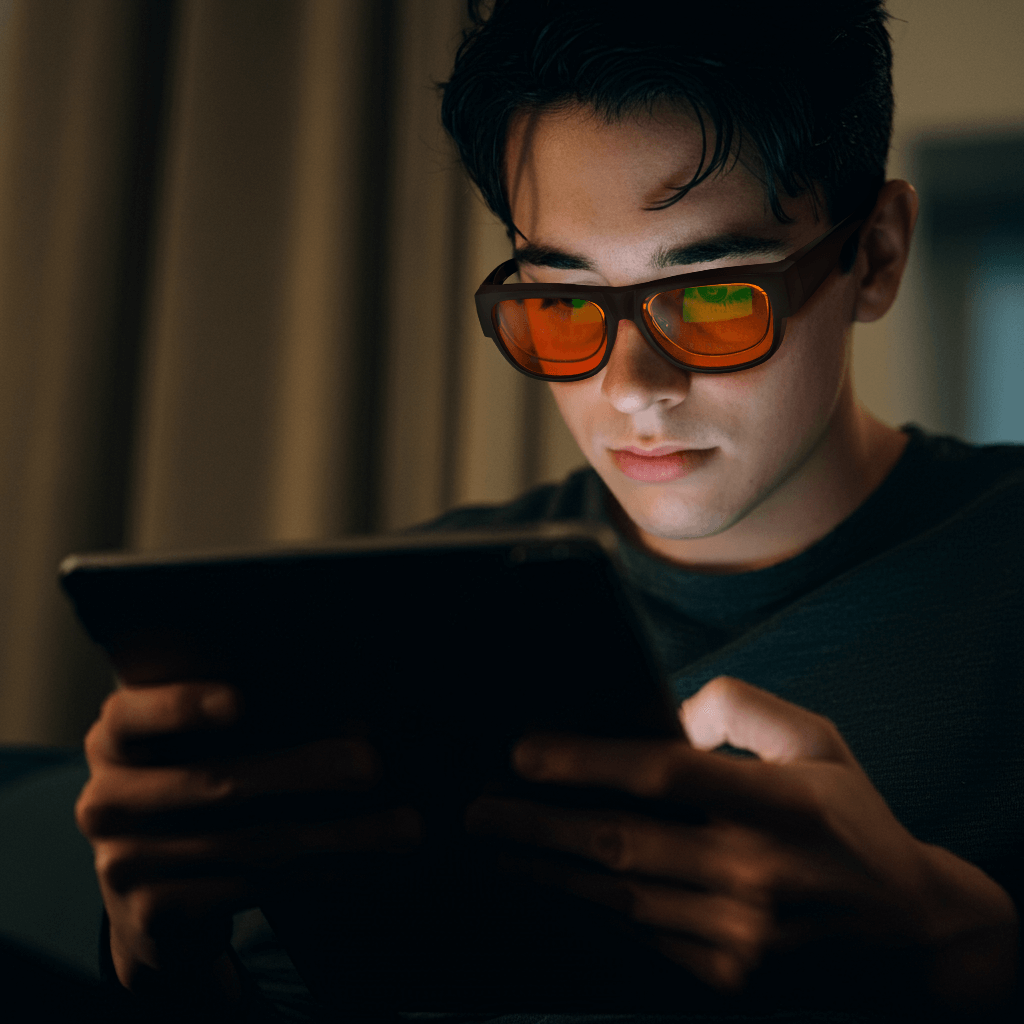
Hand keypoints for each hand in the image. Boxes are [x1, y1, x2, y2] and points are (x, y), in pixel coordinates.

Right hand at [76, 680, 421, 1012]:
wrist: (156, 897)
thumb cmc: (197, 787)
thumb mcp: (208, 744)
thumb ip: (260, 718)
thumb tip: (357, 715)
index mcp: (117, 738)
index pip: (137, 716)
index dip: (186, 707)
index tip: (242, 702)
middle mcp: (108, 798)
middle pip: (218, 782)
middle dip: (307, 772)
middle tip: (373, 766)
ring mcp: (125, 861)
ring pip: (251, 843)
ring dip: (339, 834)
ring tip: (402, 826)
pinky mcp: (157, 912)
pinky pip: (255, 889)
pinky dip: (324, 872)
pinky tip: (370, 862)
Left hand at [466, 676, 1017, 1011]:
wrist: (903, 924)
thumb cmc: (850, 815)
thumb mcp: (816, 739)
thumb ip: (741, 709)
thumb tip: (666, 716)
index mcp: (783, 803)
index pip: (666, 776)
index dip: (588, 760)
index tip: (523, 751)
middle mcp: (757, 874)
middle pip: (621, 843)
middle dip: (535, 824)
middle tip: (474, 806)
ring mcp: (740, 935)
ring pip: (617, 895)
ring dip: (545, 868)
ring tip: (492, 842)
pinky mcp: (728, 973)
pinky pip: (637, 933)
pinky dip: (586, 904)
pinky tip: (548, 880)